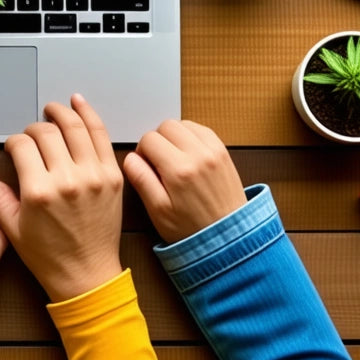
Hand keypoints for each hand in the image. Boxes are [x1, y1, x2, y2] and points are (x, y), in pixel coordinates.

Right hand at [0, 94, 122, 301]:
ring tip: (54, 108)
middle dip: (34, 128)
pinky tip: (79, 104)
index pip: (22, 146)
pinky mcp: (112, 176)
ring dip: (61, 112)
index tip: (14, 146)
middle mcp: (66, 180)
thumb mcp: (13, 230)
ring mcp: (93, 175)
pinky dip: (89, 115)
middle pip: (46, 132)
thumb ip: (0, 199)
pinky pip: (101, 136)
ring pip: (75, 127)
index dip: (14, 141)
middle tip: (31, 133)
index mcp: (38, 192)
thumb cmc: (50, 257)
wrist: (87, 274)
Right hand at [122, 120, 247, 244]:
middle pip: (166, 126)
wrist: (229, 236)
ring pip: (184, 124)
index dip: (142, 152)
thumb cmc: (192, 228)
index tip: (146, 166)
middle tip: (159, 161)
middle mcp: (198, 155)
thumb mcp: (158, 211)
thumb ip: (141, 180)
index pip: (149, 139)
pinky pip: (202, 129)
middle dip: (157, 140)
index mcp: (179, 171)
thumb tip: (130, 158)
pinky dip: (191, 136)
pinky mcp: (223, 151)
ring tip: (174, 158)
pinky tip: (188, 154)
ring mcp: (214, 151)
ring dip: (174, 136)